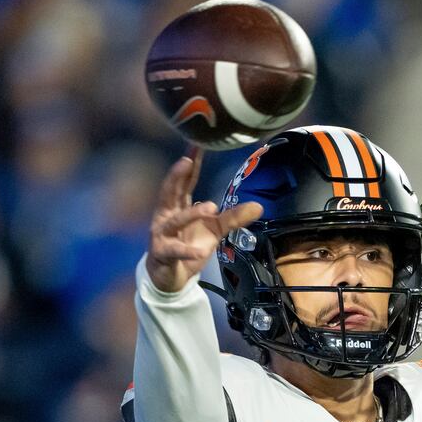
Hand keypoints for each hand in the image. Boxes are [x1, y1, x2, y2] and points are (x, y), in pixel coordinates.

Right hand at [147, 146, 262, 292]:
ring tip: (210, 207)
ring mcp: (162, 235)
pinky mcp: (163, 254)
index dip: (190, 164)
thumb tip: (259, 206)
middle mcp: (166, 216)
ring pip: (175, 221)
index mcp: (178, 207)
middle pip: (170, 192)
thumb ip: (233, 218)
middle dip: (177, 176)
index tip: (197, 144)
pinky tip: (197, 251)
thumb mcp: (214, 231)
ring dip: (191, 213)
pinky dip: (186, 251)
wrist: (171, 277)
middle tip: (188, 160)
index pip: (184, 182)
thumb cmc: (188, 246)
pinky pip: (175, 251)